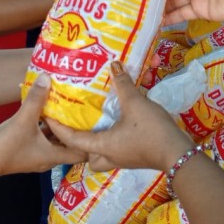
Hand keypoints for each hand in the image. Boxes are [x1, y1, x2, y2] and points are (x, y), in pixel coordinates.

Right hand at [0, 74, 86, 180]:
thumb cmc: (5, 147)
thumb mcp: (23, 120)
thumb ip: (36, 99)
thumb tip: (48, 78)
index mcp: (53, 156)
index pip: (81, 152)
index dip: (90, 139)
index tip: (96, 121)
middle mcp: (48, 157)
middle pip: (70, 144)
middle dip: (77, 127)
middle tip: (85, 108)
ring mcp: (37, 153)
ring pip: (55, 139)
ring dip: (60, 125)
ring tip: (69, 104)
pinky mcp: (27, 147)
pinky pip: (42, 135)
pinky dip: (46, 124)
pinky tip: (46, 109)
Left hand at [46, 62, 192, 172]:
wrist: (177, 153)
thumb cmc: (151, 130)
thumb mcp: (135, 103)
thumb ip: (123, 84)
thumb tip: (114, 64)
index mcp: (102, 146)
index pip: (72, 139)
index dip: (57, 128)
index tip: (47, 117)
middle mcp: (109, 156)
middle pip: (85, 156)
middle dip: (78, 146)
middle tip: (77, 127)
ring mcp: (123, 159)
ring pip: (101, 156)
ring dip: (96, 145)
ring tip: (98, 126)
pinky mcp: (135, 158)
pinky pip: (115, 152)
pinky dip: (112, 141)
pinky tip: (118, 127)